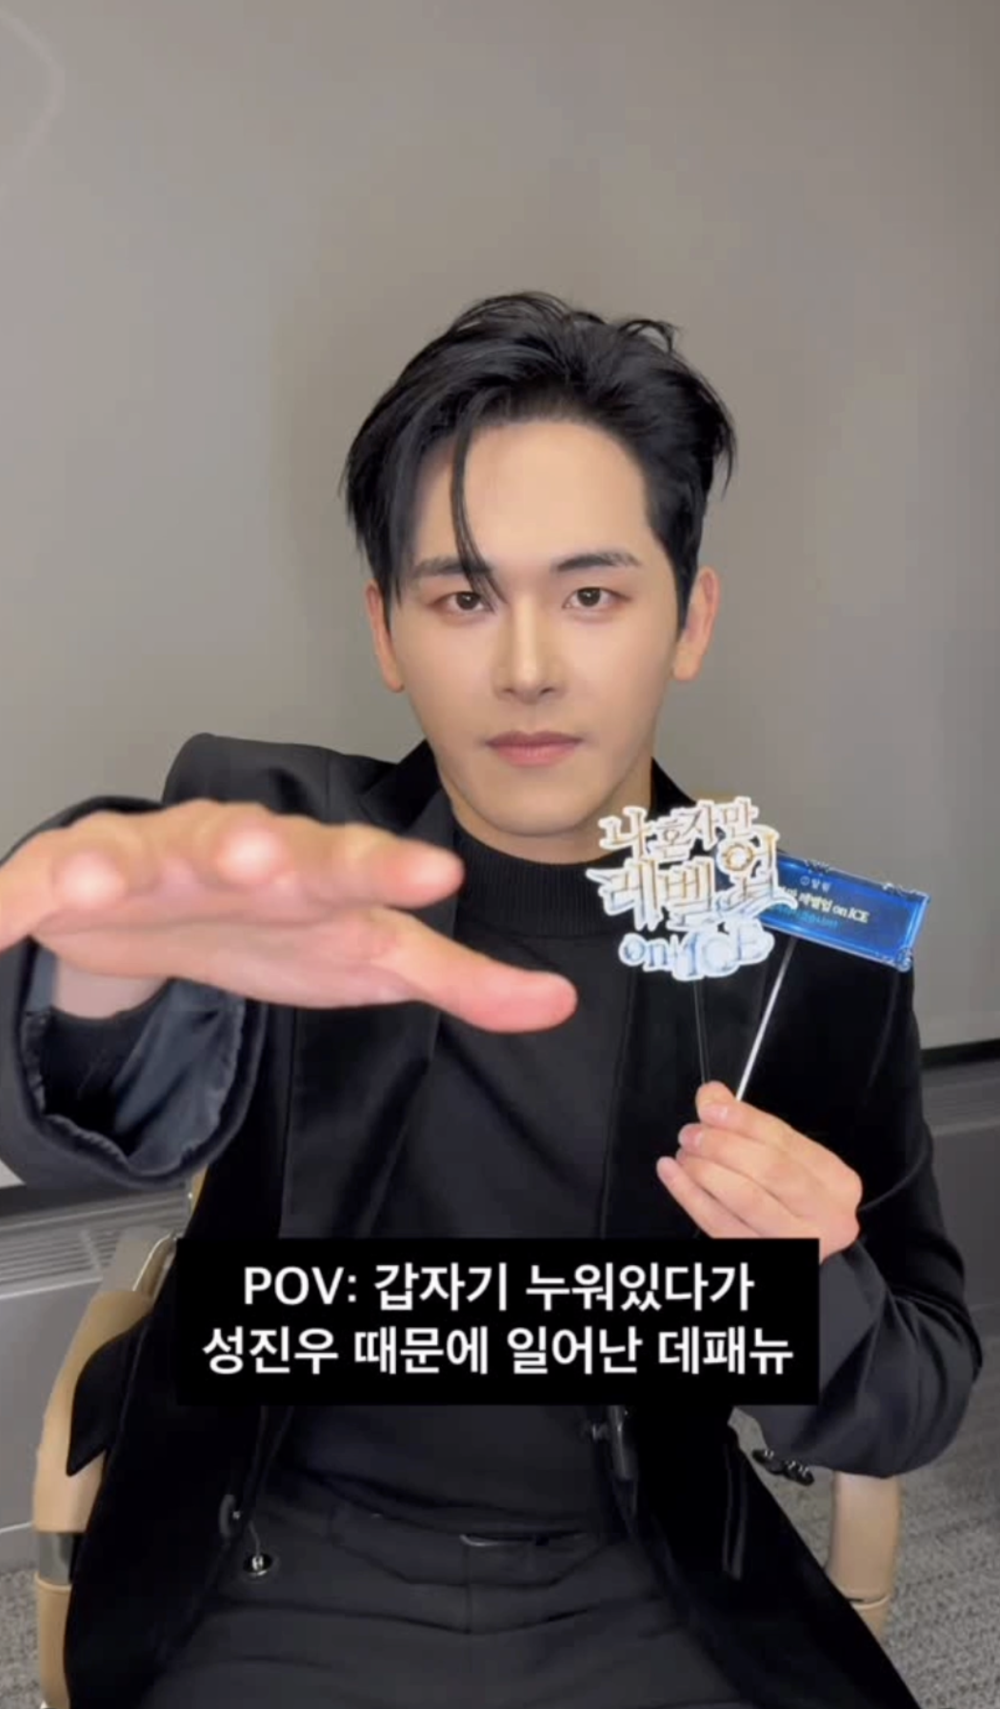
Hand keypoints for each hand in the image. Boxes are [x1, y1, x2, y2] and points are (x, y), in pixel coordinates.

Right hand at [0, 802, 576, 1030]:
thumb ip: (460, 978)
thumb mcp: (369, 958)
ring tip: (107, 884)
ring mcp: (150, 860)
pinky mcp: (76, 876)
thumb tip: (561, 1001)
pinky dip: (22, 898)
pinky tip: (8, 913)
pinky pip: (45, 887)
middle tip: (263, 857)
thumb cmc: (277, 926)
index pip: (356, 868)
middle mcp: (233, 850)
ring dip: (126, 868)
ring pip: (140, 857)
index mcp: (310, 871)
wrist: (162, 903)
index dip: (391, 871)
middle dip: (256, 852)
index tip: (436, 876)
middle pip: (249, 849)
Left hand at [656, 1081, 861, 1262]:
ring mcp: (796, 1243)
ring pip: (746, 1199)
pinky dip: (689, 1196)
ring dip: (706, 1169)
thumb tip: (712, 1097)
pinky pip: (719, 1225)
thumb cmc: (793, 1201)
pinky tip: (671, 1174)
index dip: (745, 1121)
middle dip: (724, 1145)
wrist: (801, 1253)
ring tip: (684, 1153)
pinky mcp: (761, 1259)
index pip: (787, 1142)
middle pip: (772, 1170)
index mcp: (837, 1182)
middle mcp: (826, 1216)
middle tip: (691, 1133)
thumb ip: (750, 1125)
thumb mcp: (786, 1160)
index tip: (711, 1108)